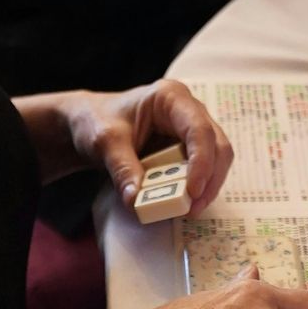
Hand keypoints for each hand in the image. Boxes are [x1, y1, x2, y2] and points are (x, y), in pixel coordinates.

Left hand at [63, 80, 232, 214]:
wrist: (90, 125)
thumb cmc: (97, 121)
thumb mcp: (104, 142)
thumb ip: (122, 168)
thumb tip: (136, 200)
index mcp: (171, 97)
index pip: (199, 129)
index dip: (202, 162)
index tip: (192, 191)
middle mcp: (188, 111)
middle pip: (217, 146)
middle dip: (210, 179)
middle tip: (192, 209)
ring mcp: (190, 131)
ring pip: (216, 160)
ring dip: (206, 188)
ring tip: (187, 211)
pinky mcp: (187, 150)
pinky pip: (203, 171)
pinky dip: (196, 189)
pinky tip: (182, 204)